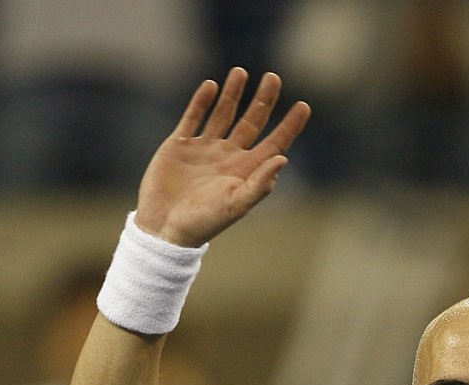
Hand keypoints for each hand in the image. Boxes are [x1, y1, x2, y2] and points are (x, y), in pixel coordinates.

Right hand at [135, 68, 310, 247]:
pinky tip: (211, 86)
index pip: (273, 144)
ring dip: (233, 94)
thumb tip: (283, 159)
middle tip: (274, 77)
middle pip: (251, 123)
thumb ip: (259, 183)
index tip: (304, 106)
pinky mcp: (180, 146)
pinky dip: (201, 101)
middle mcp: (227, 158)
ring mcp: (204, 150)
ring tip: (241, 72)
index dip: (289, 126)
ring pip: (223, 115)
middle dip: (263, 101)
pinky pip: (193, 117)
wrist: (164, 228)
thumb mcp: (235, 204)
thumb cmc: (203, 222)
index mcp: (245, 172)